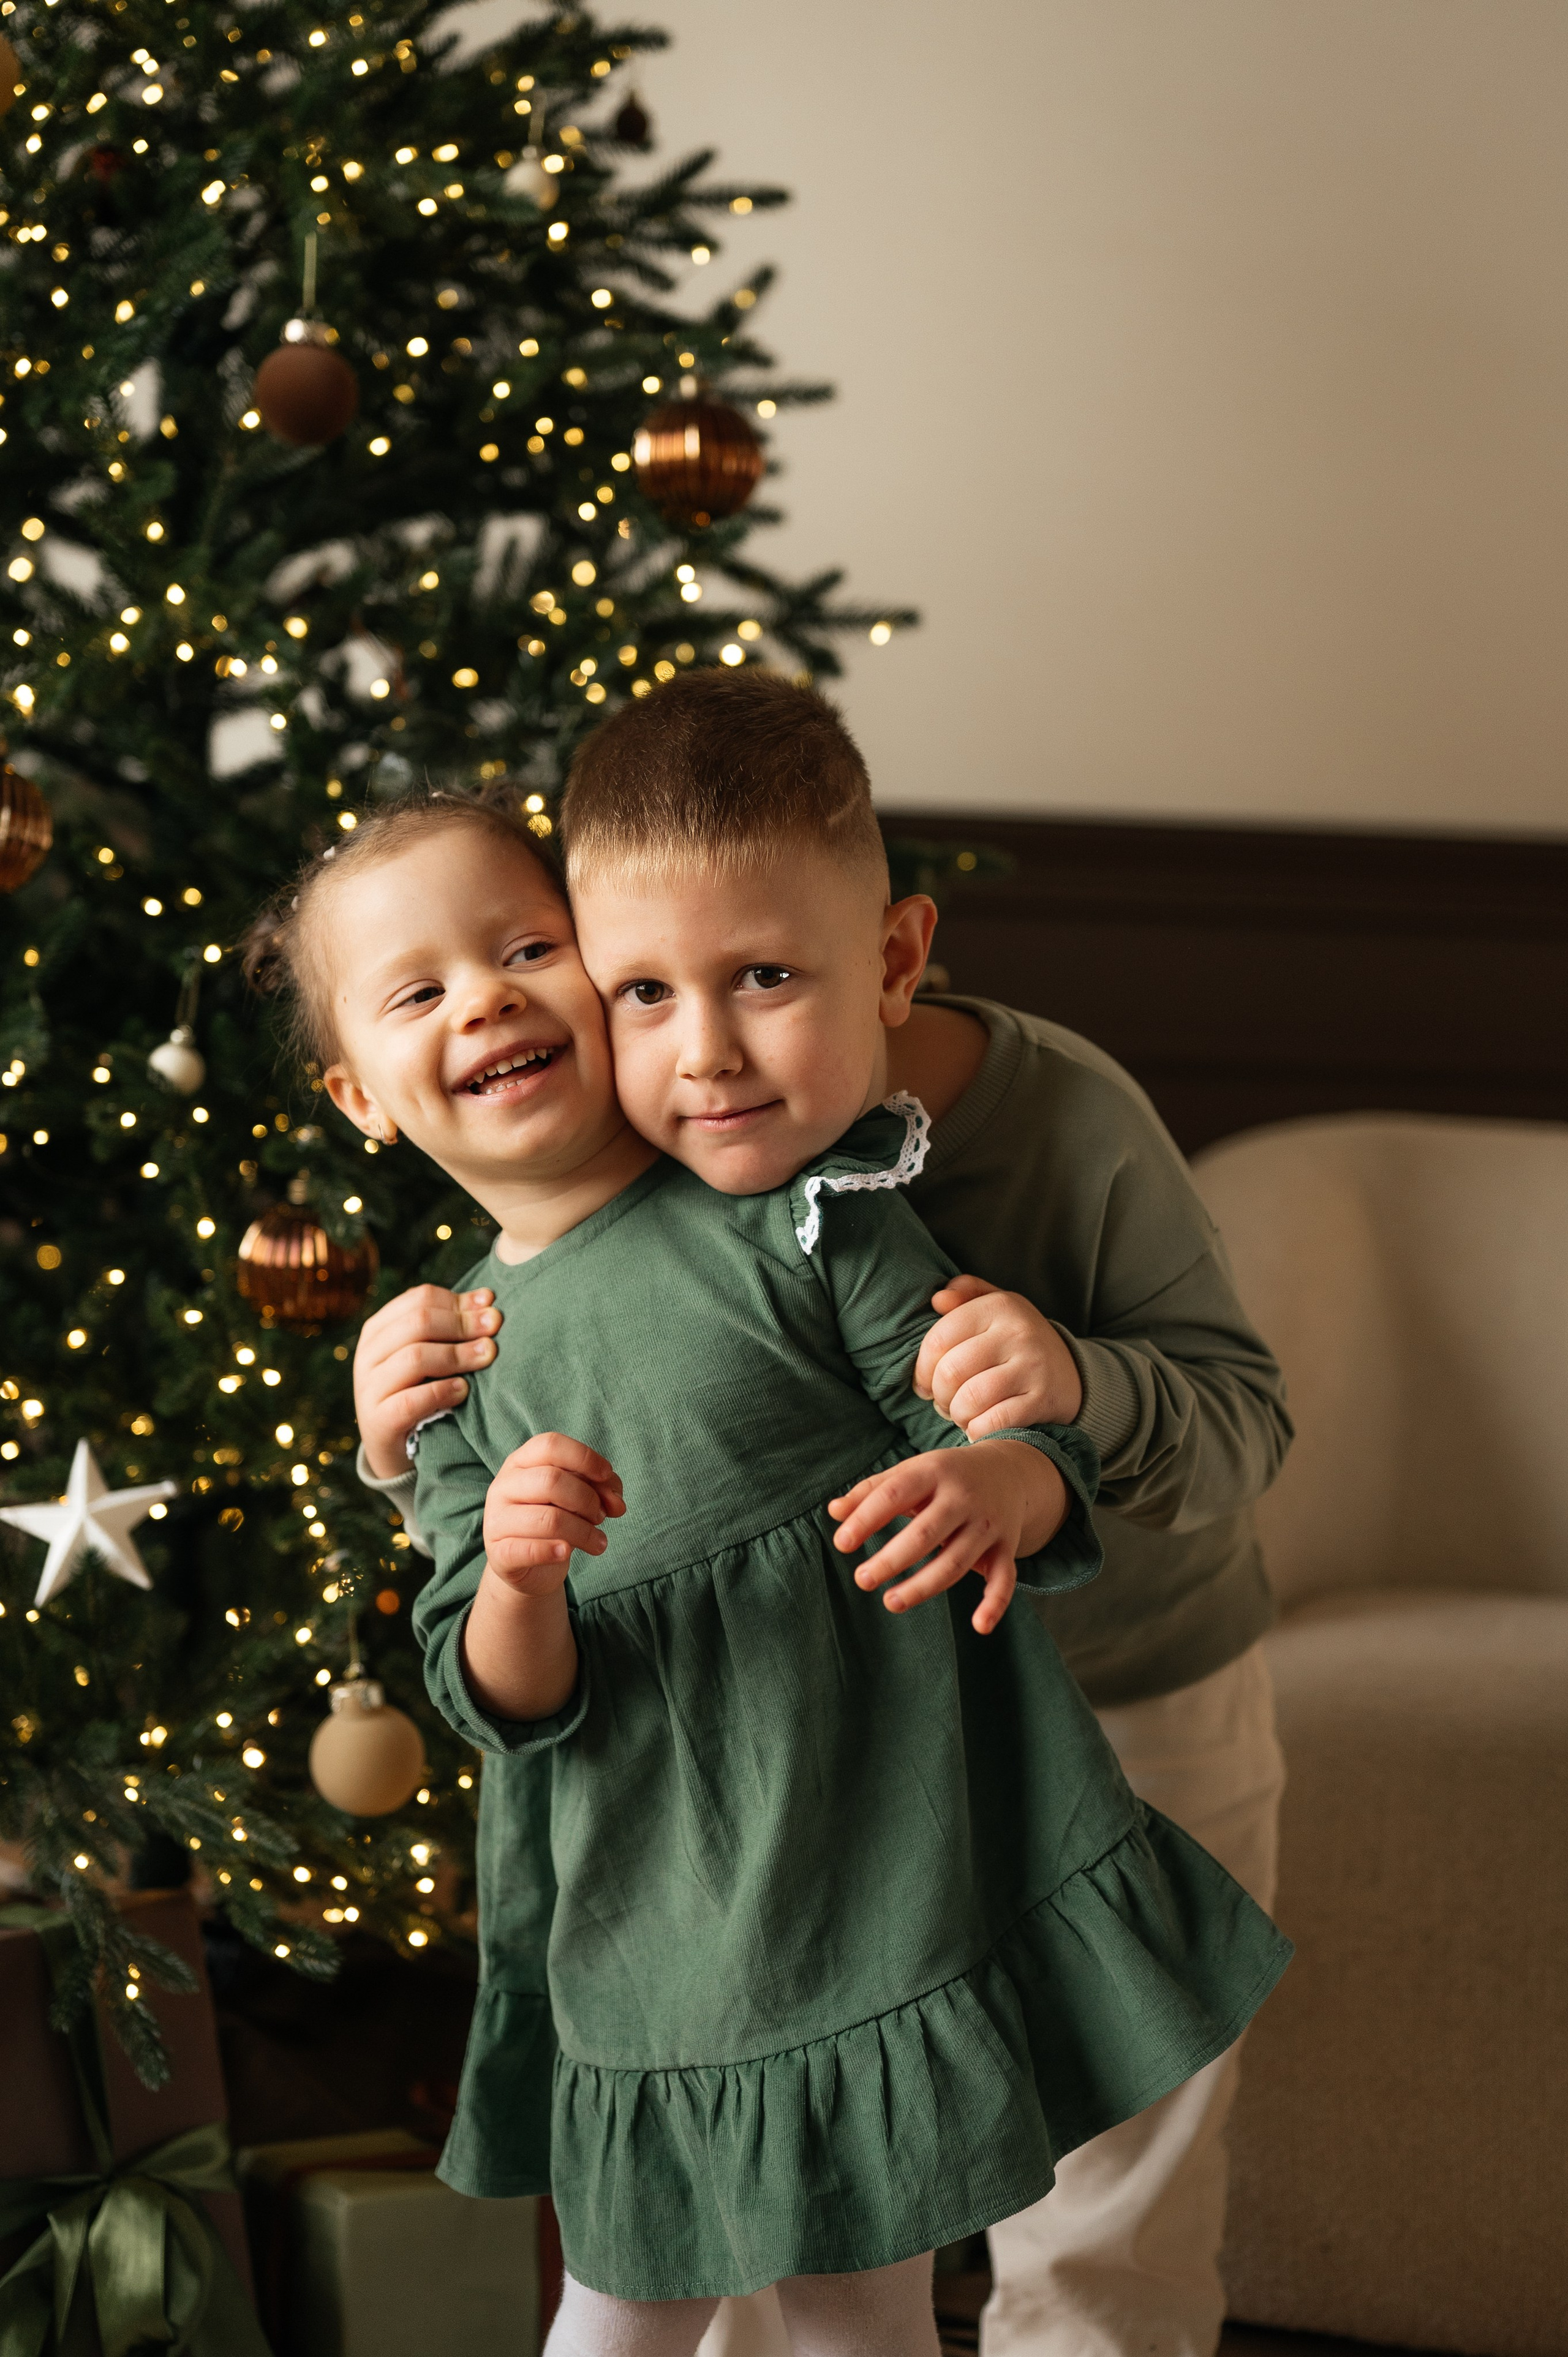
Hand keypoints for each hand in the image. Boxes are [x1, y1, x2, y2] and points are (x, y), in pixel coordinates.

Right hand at [353, 1284, 505, 1479]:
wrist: (393, 1448)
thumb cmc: (418, 1391)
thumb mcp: (428, 1355)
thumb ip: (451, 1326)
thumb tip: (488, 1298)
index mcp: (379, 1329)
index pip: (419, 1299)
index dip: (458, 1300)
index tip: (491, 1303)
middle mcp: (369, 1354)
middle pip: (418, 1323)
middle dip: (462, 1323)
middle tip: (495, 1327)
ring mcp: (369, 1388)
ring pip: (415, 1358)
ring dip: (457, 1355)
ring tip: (488, 1356)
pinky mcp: (377, 1421)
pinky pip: (410, 1401)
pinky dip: (441, 1392)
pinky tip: (464, 1390)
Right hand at [482, 1432, 625, 1596]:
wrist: (529, 1565)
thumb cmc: (556, 1519)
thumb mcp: (578, 1497)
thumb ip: (601, 1489)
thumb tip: (616, 1503)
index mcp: (520, 1462)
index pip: (550, 1445)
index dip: (584, 1457)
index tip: (606, 1475)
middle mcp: (503, 1486)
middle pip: (551, 1480)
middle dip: (587, 1499)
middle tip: (601, 1516)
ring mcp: (496, 1520)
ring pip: (548, 1519)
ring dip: (584, 1531)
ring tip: (598, 1542)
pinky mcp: (498, 1554)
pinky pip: (530, 1550)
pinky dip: (556, 1551)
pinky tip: (567, 1553)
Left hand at [827, 1438, 1068, 1634]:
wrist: (1009, 1471)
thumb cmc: (945, 1476)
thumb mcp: (911, 1472)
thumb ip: (871, 1491)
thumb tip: (834, 1512)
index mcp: (934, 1472)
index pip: (895, 1494)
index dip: (867, 1519)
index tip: (842, 1544)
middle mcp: (963, 1498)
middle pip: (926, 1533)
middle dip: (892, 1559)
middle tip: (862, 1580)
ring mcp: (987, 1524)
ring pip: (956, 1561)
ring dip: (924, 1586)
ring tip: (890, 1602)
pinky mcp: (1006, 1548)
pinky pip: (1004, 1579)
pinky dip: (996, 1603)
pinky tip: (979, 1626)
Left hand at [913, 1274, 1083, 1437]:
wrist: (1073, 1373)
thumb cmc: (1018, 1342)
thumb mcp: (997, 1309)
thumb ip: (966, 1297)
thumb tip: (938, 1300)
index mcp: (1000, 1306)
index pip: (938, 1339)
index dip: (922, 1369)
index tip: (924, 1383)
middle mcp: (1018, 1332)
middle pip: (950, 1372)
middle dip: (939, 1396)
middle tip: (944, 1403)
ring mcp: (1033, 1367)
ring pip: (969, 1399)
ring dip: (957, 1415)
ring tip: (962, 1414)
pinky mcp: (1043, 1400)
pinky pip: (993, 1423)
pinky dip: (978, 1430)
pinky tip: (980, 1426)